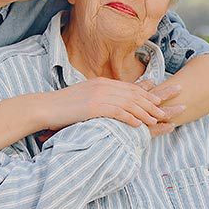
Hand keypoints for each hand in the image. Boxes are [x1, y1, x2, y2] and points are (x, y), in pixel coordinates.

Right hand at [44, 78, 181, 129]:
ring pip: (129, 103)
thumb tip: (104, 104)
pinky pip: (118, 112)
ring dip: (144, 112)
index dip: (145, 94)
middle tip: (163, 111)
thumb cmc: (60, 106)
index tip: (157, 100)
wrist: (45, 106)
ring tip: (155, 120)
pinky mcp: (95, 106)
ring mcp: (99, 95)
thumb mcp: (82, 97)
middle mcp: (103, 86)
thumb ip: (96, 97)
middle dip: (150, 102)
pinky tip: (138, 125)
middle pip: (133, 94)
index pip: (129, 87)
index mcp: (101, 83)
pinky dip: (130, 118)